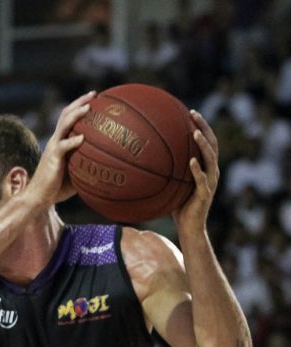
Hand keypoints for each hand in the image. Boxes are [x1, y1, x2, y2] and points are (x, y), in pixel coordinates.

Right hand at [26, 91, 94, 206]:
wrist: (39, 197)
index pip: (68, 119)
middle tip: (94, 95)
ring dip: (76, 115)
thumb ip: (88, 166)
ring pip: (64, 125)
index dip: (79, 106)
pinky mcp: (52, 158)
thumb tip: (112, 167)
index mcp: (60, 142)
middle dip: (80, 102)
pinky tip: (82, 138)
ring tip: (88, 108)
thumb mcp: (76, 175)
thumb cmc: (58, 189)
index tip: (95, 98)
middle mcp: (55, 140)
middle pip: (66, 115)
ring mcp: (53, 148)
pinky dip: (72, 141)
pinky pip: (63, 146)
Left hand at [172, 110, 218, 232]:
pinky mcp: (206, 194)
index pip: (206, 141)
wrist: (189, 228)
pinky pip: (202, 179)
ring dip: (203, 144)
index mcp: (204, 167)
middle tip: (193, 114)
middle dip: (204, 127)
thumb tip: (141, 159)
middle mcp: (211, 171)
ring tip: (194, 133)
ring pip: (211, 158)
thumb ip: (163, 171)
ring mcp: (210, 182)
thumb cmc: (177, 206)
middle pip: (212, 144)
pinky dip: (197, 169)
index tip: (190, 112)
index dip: (201, 126)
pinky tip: (191, 161)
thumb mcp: (170, 184)